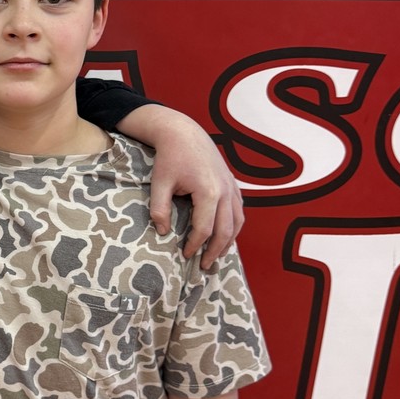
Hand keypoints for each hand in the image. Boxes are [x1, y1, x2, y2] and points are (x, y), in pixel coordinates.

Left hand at [115, 105, 243, 267]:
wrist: (183, 132)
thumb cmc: (169, 157)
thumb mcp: (159, 183)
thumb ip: (160, 209)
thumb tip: (163, 232)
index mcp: (208, 192)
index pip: (204, 229)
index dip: (195, 245)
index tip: (185, 255)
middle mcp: (225, 191)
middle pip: (226, 230)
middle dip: (215, 251)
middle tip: (204, 266)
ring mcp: (232, 186)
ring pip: (238, 222)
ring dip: (229, 241)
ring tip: (218, 255)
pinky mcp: (232, 182)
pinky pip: (240, 209)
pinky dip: (235, 225)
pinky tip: (226, 234)